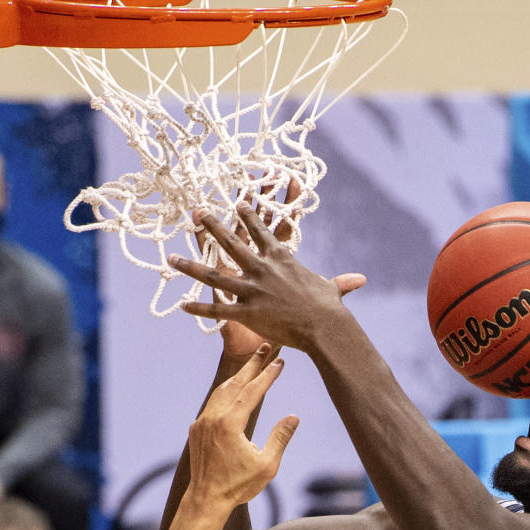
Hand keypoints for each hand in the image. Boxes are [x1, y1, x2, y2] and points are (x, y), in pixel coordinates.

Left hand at [170, 204, 365, 352]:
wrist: (324, 327)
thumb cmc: (329, 309)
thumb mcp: (332, 290)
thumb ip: (340, 283)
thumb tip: (360, 281)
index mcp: (281, 258)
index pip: (261, 231)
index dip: (247, 215)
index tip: (236, 202)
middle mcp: (262, 269)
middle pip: (231, 242)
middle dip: (212, 225)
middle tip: (196, 211)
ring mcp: (252, 290)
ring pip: (214, 274)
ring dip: (190, 266)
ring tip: (170, 258)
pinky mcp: (247, 313)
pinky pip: (218, 310)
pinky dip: (200, 308)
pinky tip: (182, 305)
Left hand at [186, 342, 298, 510]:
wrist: (206, 499)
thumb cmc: (238, 486)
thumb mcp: (267, 465)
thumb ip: (280, 437)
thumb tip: (294, 416)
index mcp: (230, 424)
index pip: (253, 392)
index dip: (268, 375)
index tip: (280, 361)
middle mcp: (213, 418)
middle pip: (235, 383)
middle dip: (252, 364)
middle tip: (265, 347)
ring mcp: (202, 422)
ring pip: (222, 391)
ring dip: (238, 376)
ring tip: (253, 363)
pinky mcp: (197, 429)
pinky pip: (213, 403)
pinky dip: (226, 391)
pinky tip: (235, 388)